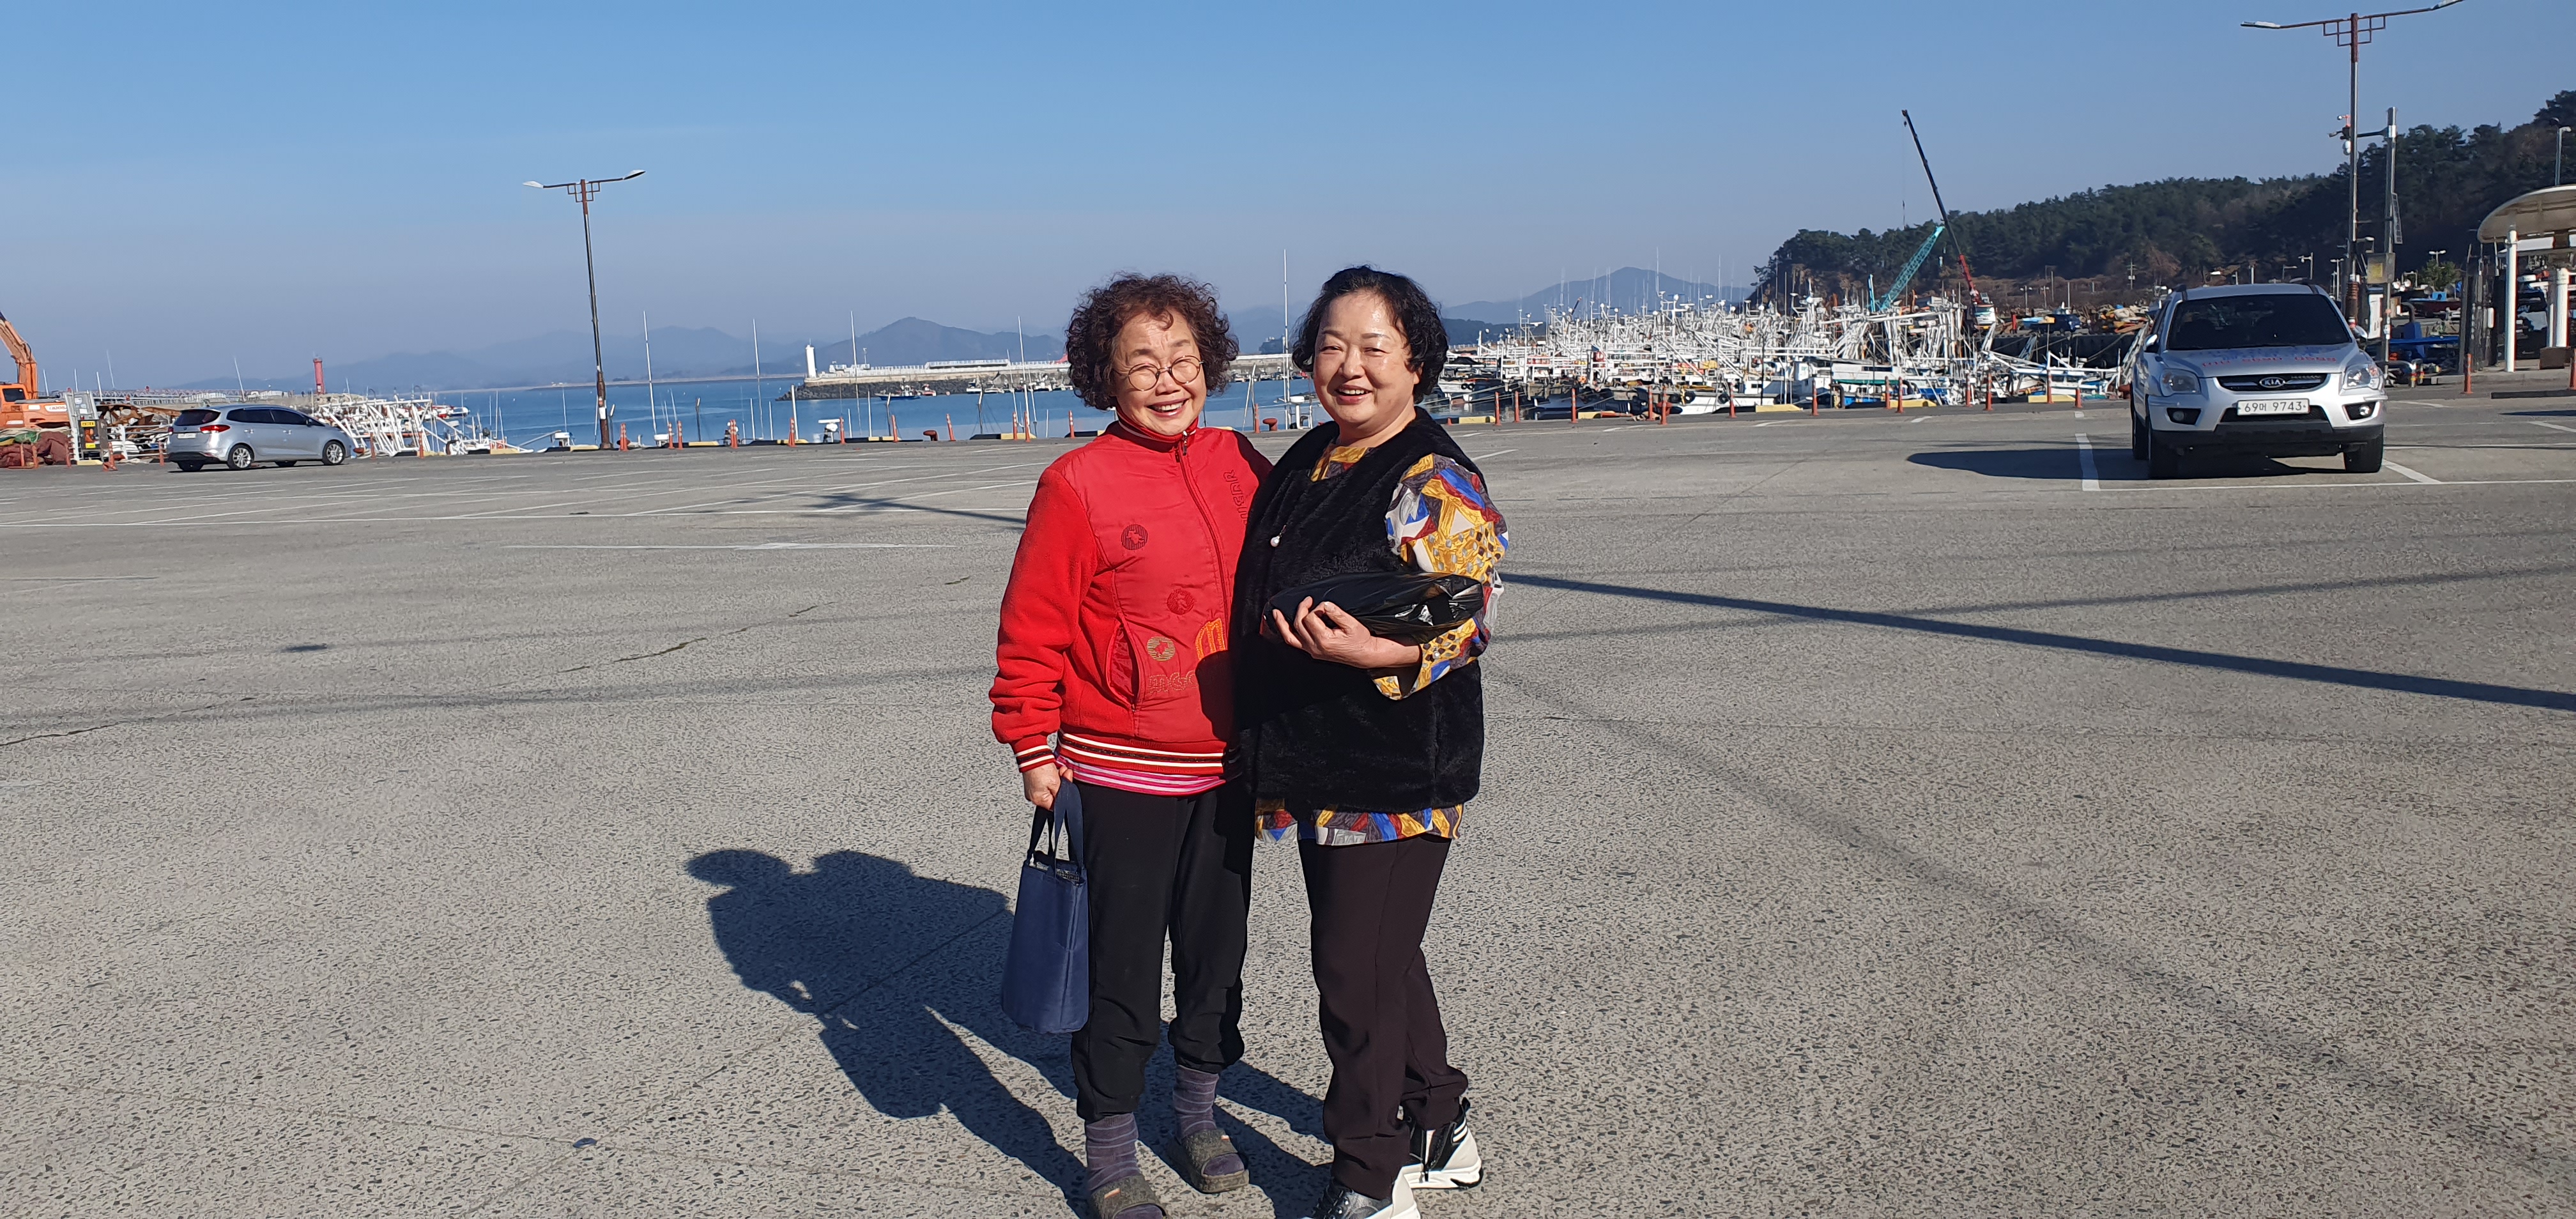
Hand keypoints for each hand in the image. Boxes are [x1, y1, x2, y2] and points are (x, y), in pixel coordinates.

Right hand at [1022, 762, 1067, 809]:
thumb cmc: (1040, 768)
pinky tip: (1056, 770)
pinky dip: (1052, 776)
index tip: (1068, 787)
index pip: (1056, 805)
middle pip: (1054, 795)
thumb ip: (1062, 793)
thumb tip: (1065, 800)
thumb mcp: (1056, 784)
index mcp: (1038, 800)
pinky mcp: (1033, 780)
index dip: (1064, 796)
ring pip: (1051, 787)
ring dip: (1059, 779)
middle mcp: (1034, 796)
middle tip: (1066, 776)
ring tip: (1062, 770)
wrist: (1032, 754)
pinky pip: (1046, 782)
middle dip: (1062, 784)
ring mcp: (1033, 788)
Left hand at [1268, 598, 1422, 672]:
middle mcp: (1315, 647)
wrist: (1364, 654)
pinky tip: (1284, 625)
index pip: (1311, 618)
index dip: (1316, 608)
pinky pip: (1295, 643)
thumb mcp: (1352, 624)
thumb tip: (1323, 605)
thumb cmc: (1360, 640)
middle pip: (1299, 625)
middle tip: (1307, 600)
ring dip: (1281, 625)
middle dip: (1301, 610)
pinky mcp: (1313, 652)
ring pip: (1290, 638)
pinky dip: (1288, 633)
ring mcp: (1313, 651)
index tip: (1325, 606)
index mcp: (1324, 640)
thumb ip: (1336, 612)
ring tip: (1275, 614)